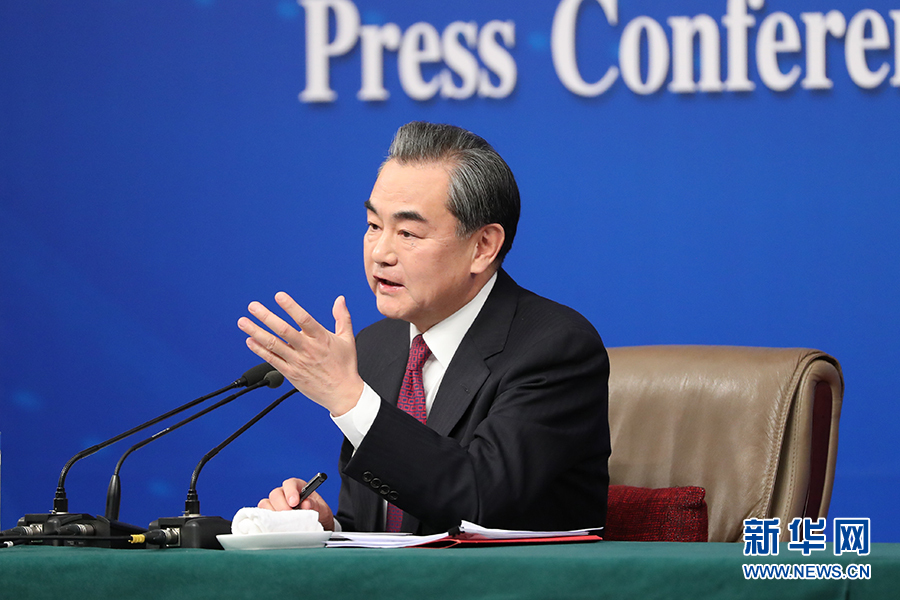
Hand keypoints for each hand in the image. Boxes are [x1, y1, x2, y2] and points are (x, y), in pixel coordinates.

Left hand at [237, 293, 363, 415]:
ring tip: (243, 322)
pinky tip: (250, 341)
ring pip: (273, 345)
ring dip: (256, 332)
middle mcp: (307, 349)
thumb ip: (342, 317)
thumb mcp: (347, 339)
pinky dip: (259, 350)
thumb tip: (340, 299)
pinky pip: (272, 360)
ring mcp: (298, 362)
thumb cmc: (345, 366)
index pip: (304, 319)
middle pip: (284, 331)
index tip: (279, 296)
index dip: (291, 307)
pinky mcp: (291, 373)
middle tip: (253, 306)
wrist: (343, 393)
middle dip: (266, 317)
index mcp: (321, 338)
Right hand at [258, 477, 334, 530]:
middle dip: (282, 505)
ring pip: (266, 504)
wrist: (317, 526)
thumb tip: (306, 504)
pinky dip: (267, 521)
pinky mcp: (269, 515)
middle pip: (276, 494)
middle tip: (289, 516)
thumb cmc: (318, 514)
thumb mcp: (323, 510)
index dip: (291, 492)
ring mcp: (275, 504)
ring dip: (274, 514)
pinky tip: (277, 527)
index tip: (295, 502)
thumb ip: (316, 505)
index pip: (290, 484)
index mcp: (298, 487)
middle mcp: (284, 493)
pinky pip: (262, 515)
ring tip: (285, 523)